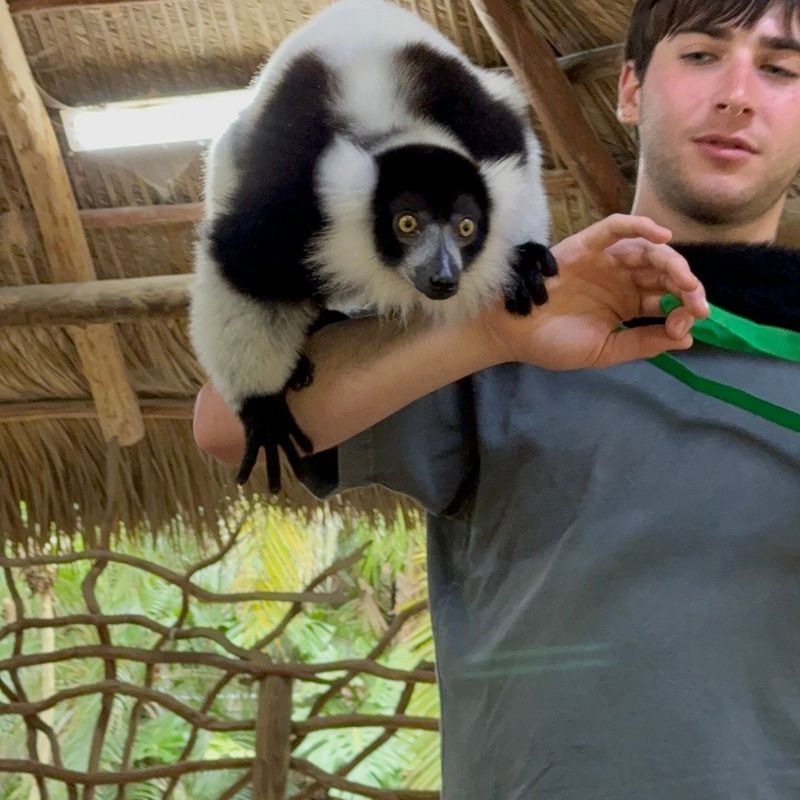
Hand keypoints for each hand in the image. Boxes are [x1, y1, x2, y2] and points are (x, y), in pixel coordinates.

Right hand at [479, 214, 709, 370]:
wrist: (513, 334)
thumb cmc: (554, 344)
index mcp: (628, 304)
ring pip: (647, 251)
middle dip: (686, 284)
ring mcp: (605, 260)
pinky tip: (661, 236)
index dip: (684, 308)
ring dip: (670, 260)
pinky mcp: (586, 246)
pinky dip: (638, 226)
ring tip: (683, 278)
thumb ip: (643, 343)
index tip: (690, 322)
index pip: (667, 298)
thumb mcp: (605, 351)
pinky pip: (615, 228)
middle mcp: (621, 279)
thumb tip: (687, 338)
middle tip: (696, 300)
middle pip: (664, 272)